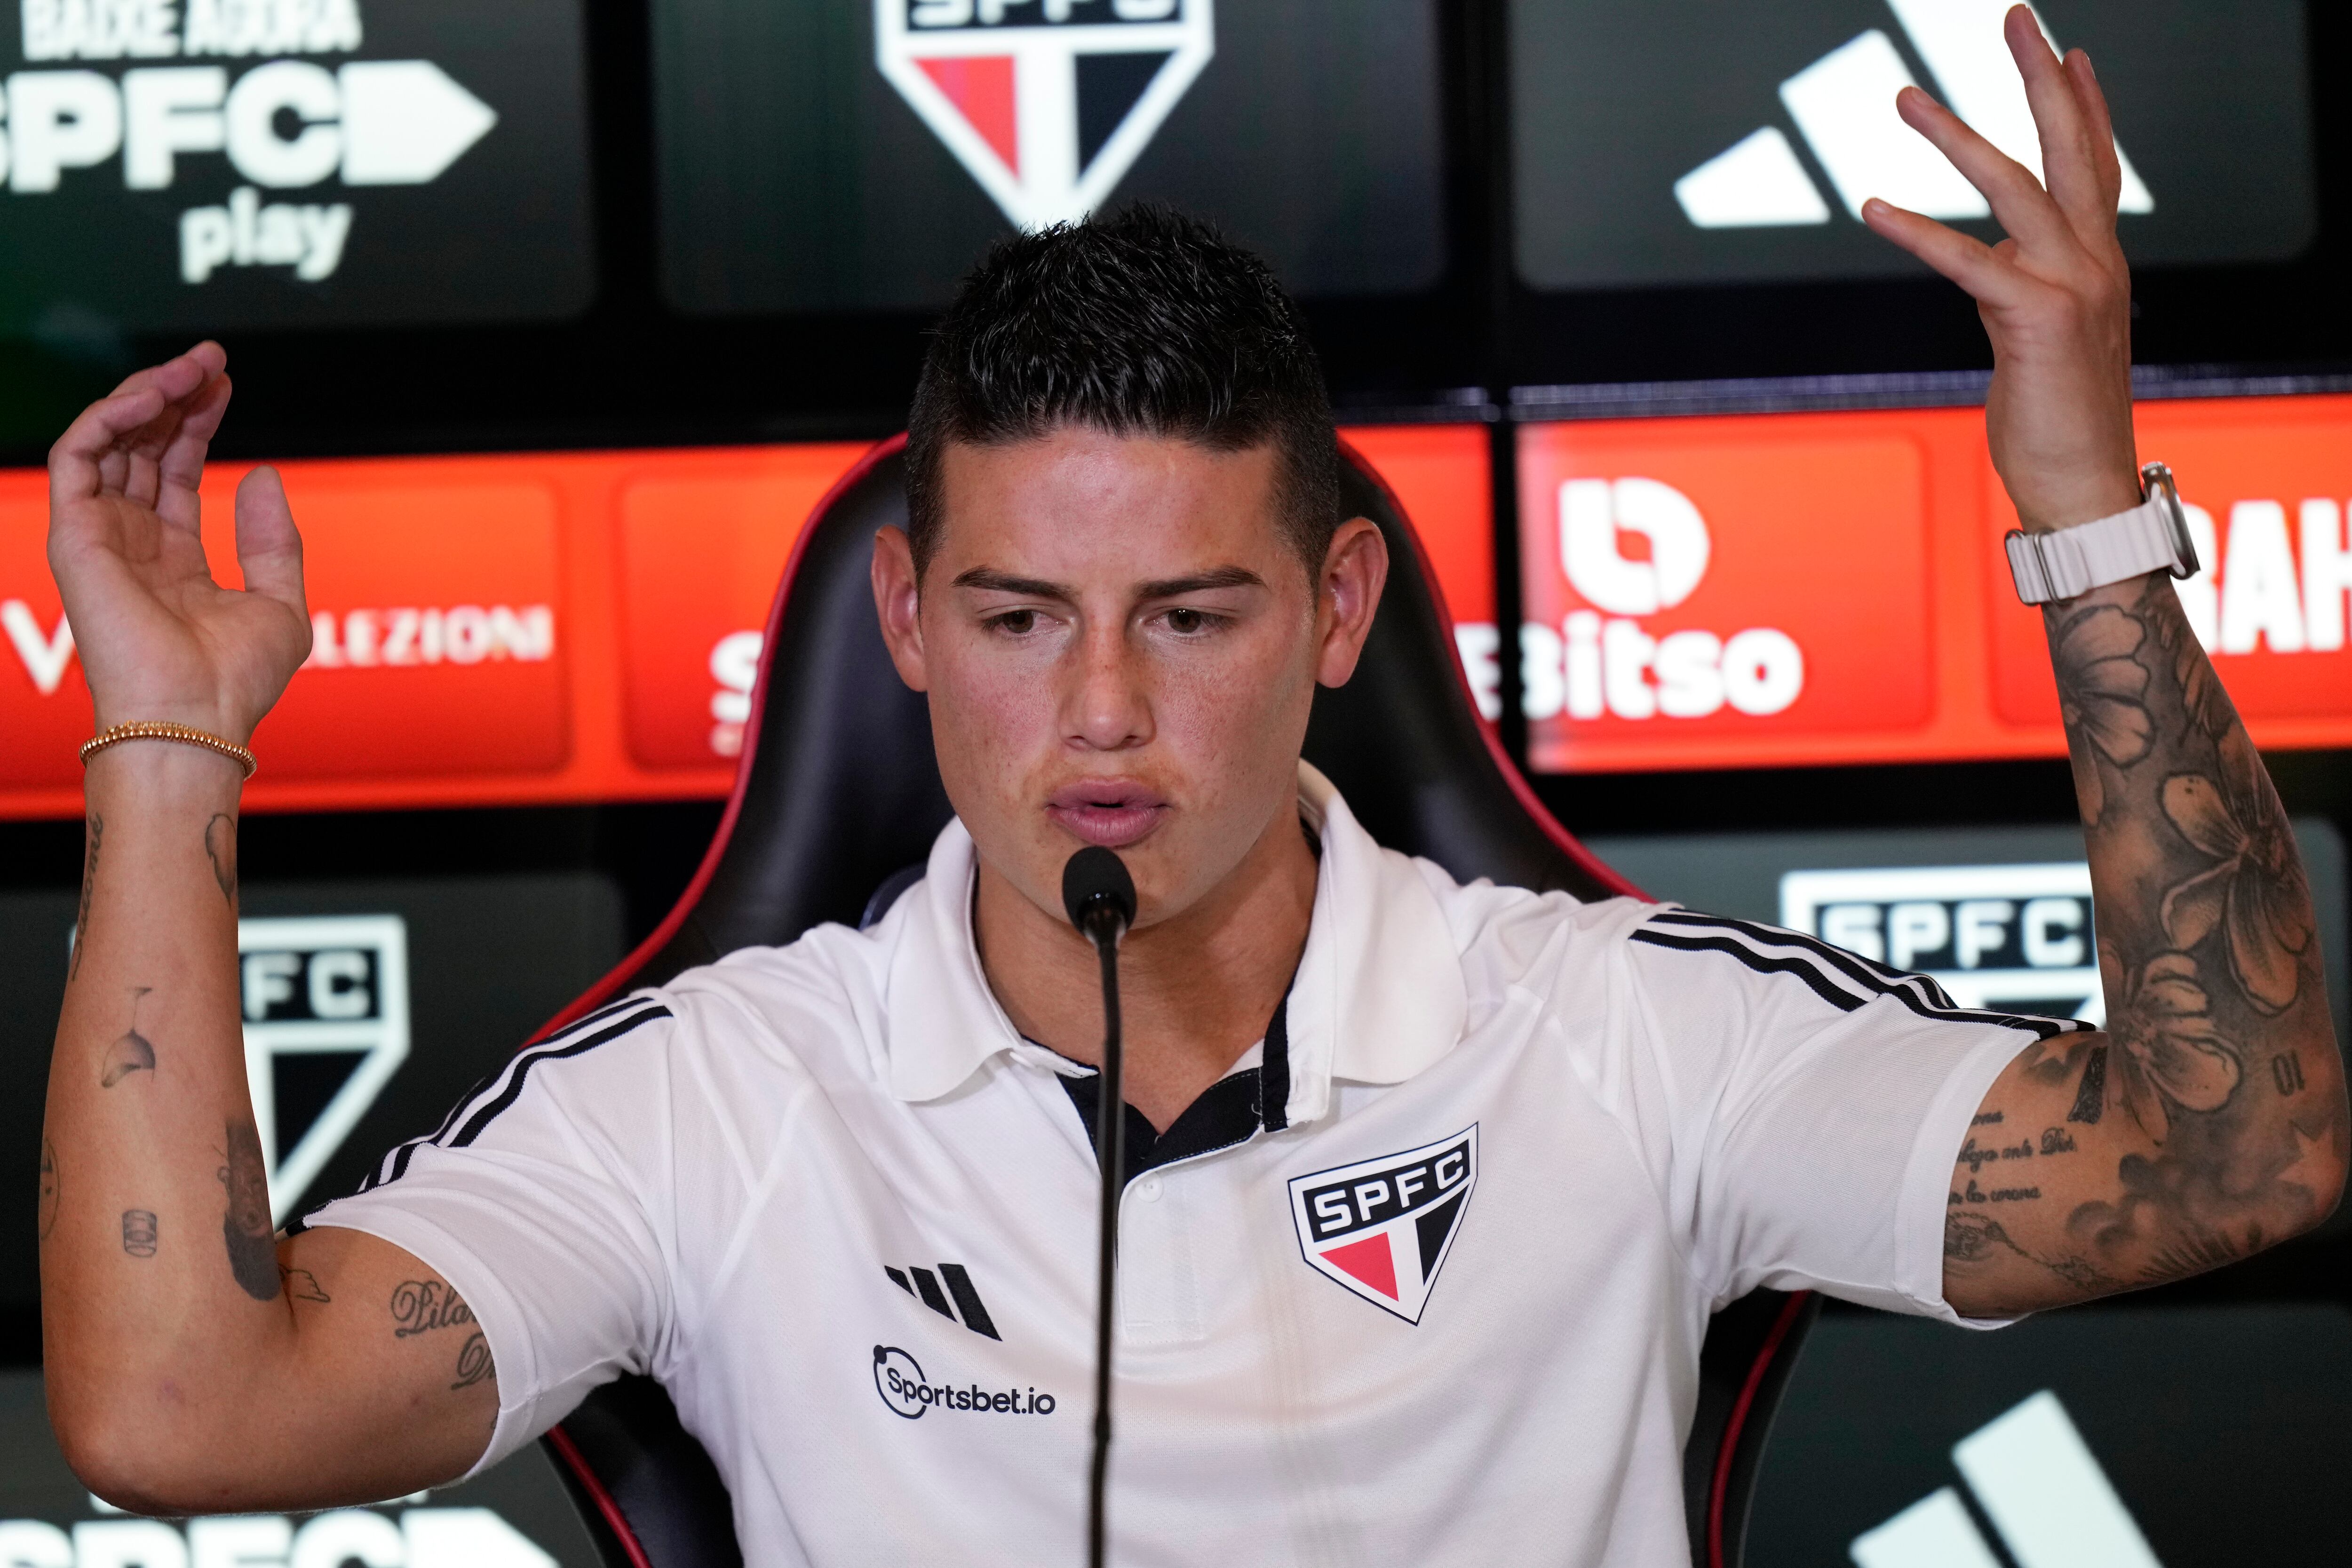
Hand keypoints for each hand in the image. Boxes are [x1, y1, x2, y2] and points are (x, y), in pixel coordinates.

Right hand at [47, 343, 310, 745]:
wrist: (198, 716)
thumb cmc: (237, 680)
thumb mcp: (280, 601)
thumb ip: (275, 540)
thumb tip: (266, 473)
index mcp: (174, 559)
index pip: (177, 471)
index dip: (198, 423)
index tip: (226, 384)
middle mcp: (132, 544)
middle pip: (142, 448)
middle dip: (174, 397)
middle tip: (211, 361)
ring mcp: (100, 538)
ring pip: (107, 441)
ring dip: (145, 396)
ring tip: (189, 369)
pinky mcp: (73, 536)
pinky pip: (77, 456)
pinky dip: (109, 417)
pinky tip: (150, 396)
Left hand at [1862, 4, 2142, 531]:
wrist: (2081, 488)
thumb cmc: (2057, 420)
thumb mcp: (2041, 339)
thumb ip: (2021, 288)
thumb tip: (1991, 262)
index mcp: (2102, 262)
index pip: (2096, 165)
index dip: (2087, 105)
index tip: (2070, 52)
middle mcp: (2097, 261)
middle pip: (2070, 147)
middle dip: (2042, 76)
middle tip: (2016, 16)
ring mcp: (2073, 285)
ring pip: (2014, 185)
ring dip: (1955, 135)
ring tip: (1906, 95)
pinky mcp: (2035, 319)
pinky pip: (1967, 261)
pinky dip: (1917, 230)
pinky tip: (1873, 205)